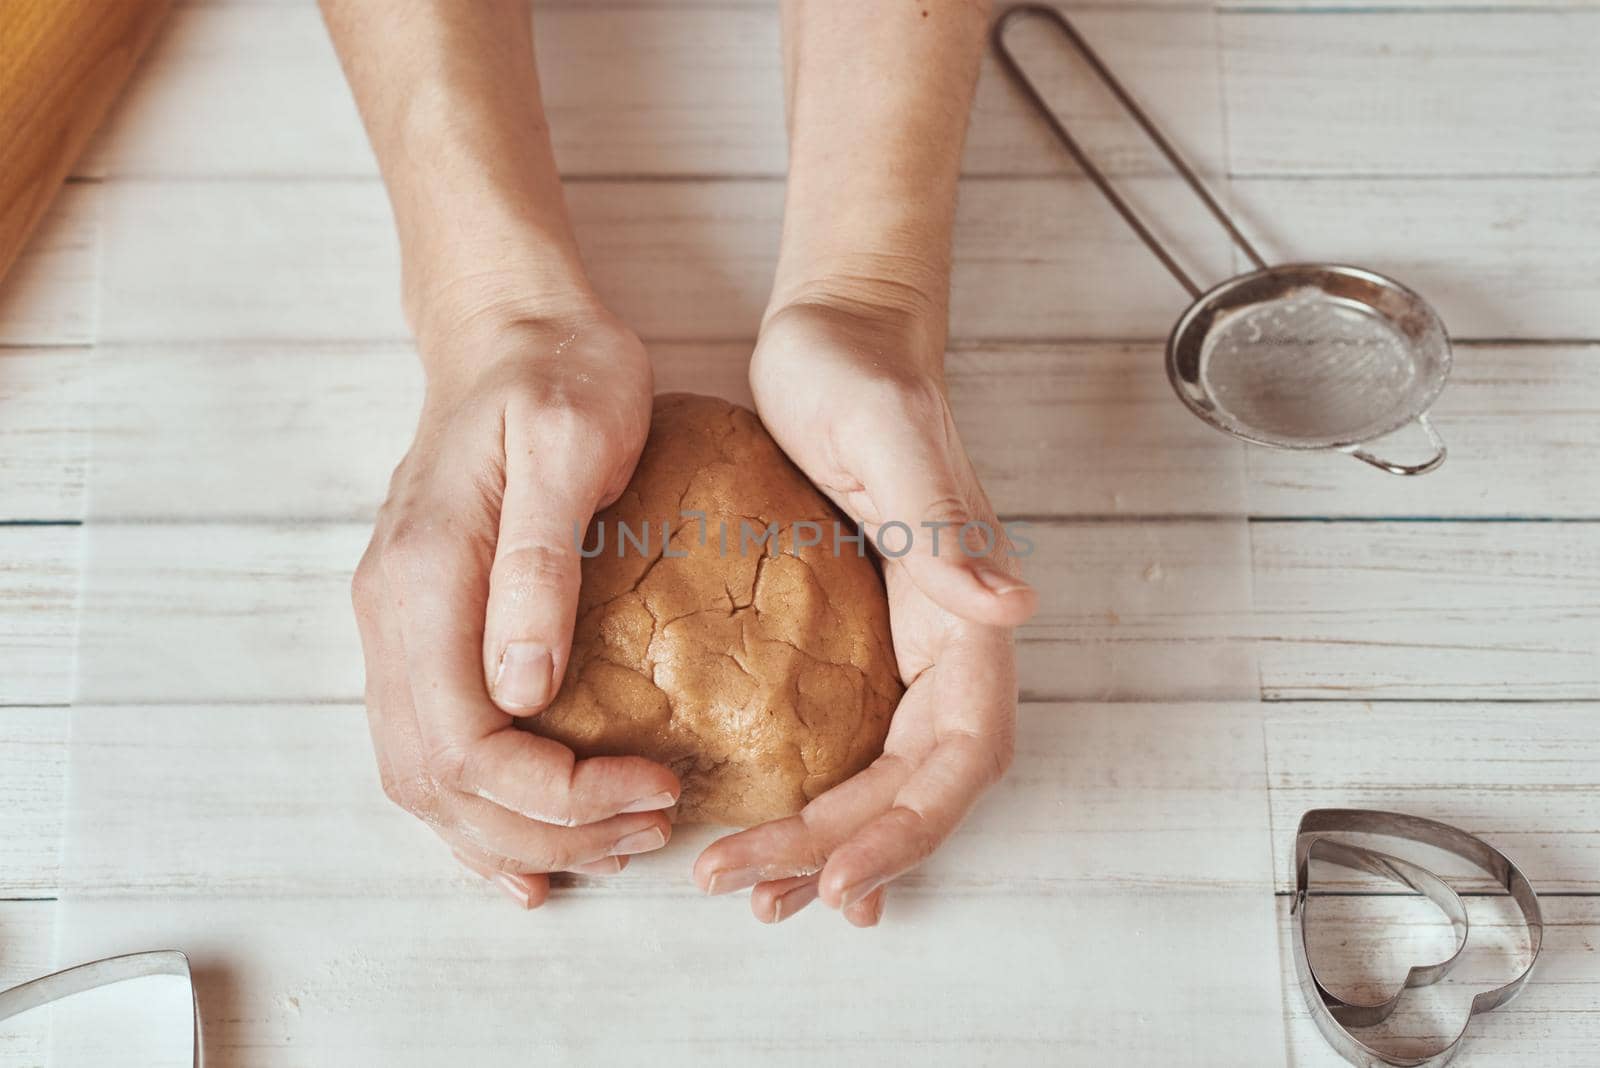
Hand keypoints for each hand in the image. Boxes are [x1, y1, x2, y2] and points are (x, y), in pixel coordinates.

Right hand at [352, 307, 680, 907]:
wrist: (511, 328)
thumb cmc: (558, 373)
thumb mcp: (571, 444)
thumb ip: (538, 567)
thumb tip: (523, 693)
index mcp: (425, 579)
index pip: (466, 745)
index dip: (556, 795)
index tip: (653, 783)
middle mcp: (391, 616)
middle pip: (439, 784)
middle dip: (546, 831)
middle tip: (650, 826)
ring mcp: (396, 625)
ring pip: (423, 781)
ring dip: (514, 834)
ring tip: (611, 844)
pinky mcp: (422, 626)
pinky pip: (426, 747)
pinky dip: (473, 814)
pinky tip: (526, 848)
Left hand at [693, 295, 1035, 924]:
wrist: (835, 331)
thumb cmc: (860, 375)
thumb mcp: (894, 441)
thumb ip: (948, 527)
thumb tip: (1014, 607)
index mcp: (964, 613)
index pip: (959, 754)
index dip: (908, 827)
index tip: (837, 874)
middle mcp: (943, 642)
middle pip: (912, 788)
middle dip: (841, 852)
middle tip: (750, 890)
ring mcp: (899, 646)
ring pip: (881, 779)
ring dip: (824, 844)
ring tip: (751, 887)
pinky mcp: (852, 638)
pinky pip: (848, 743)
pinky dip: (818, 802)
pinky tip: (776, 835)